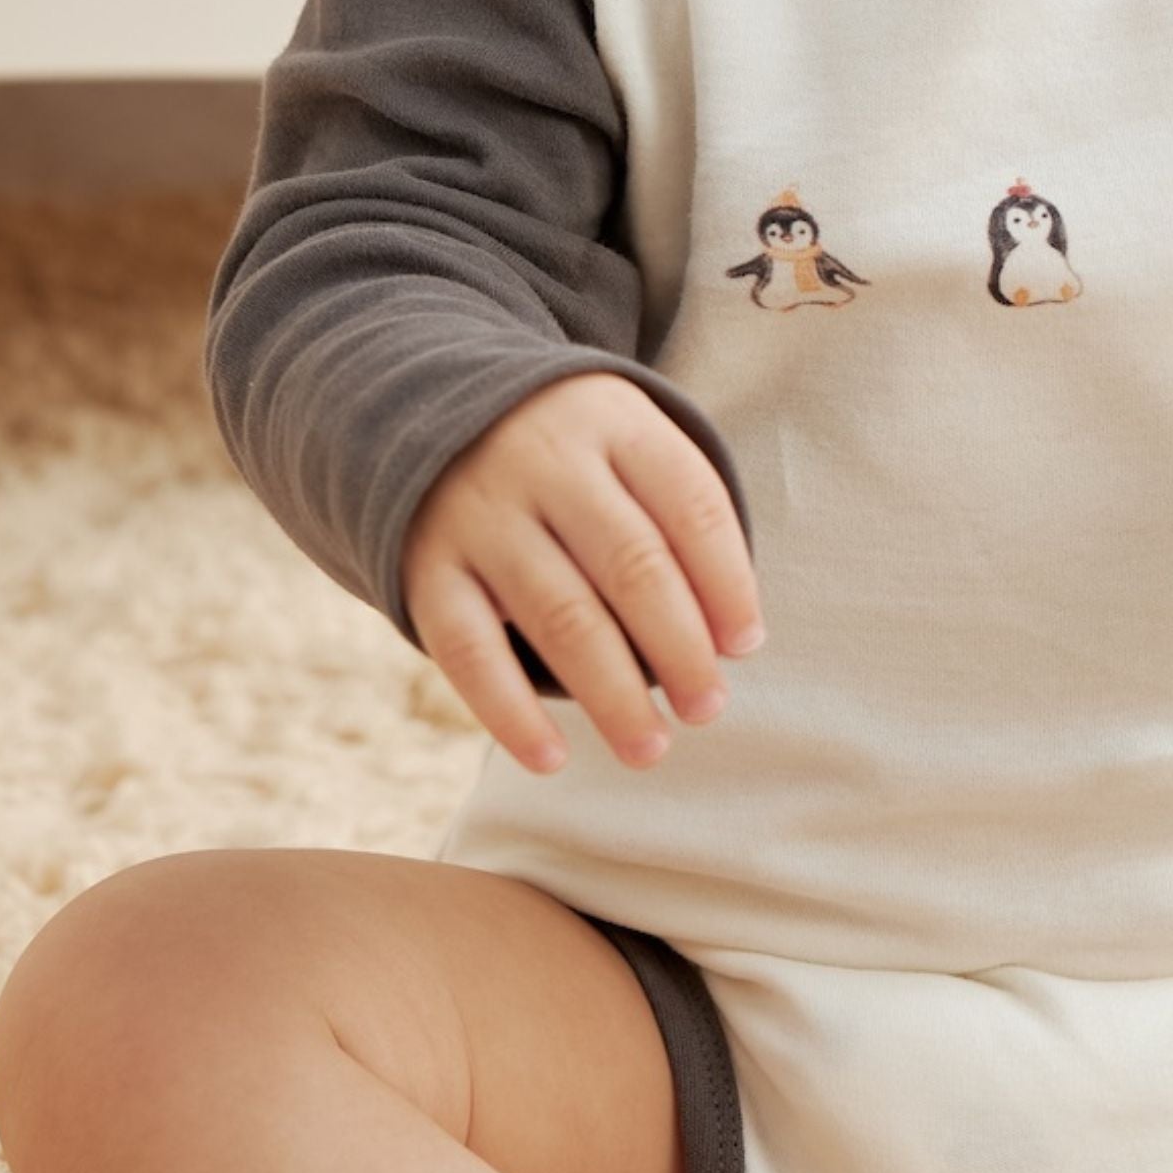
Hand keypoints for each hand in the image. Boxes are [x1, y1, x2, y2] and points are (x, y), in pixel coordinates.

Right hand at [397, 371, 764, 775]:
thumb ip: (677, 519)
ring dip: (613, 695)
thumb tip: (728, 641)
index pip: (690, 503)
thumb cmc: (570, 455)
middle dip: (680, 649)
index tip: (745, 646)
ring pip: (561, 617)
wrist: (431, 413)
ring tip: (650, 747)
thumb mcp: (626, 444)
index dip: (727, 581)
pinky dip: (511, 714)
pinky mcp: (427, 569)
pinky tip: (552, 759)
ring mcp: (481, 516)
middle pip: (633, 565)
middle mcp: (545, 463)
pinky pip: (470, 652)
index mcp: (613, 423)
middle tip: (708, 708)